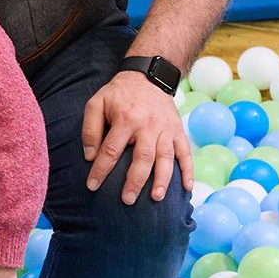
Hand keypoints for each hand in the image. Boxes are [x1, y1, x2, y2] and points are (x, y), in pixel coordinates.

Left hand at [81, 70, 192, 204]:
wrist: (148, 77)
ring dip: (162, 179)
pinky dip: (188, 170)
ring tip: (155, 198)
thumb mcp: (96, 103)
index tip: (92, 186)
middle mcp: (148, 125)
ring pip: (166, 157)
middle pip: (142, 157)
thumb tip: (90, 156)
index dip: (101, 169)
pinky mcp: (178, 131)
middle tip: (127, 200)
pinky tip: (186, 187)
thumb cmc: (118, 94)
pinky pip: (185, 152)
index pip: (111, 149)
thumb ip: (90, 129)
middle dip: (134, 181)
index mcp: (125, 118)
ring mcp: (166, 129)